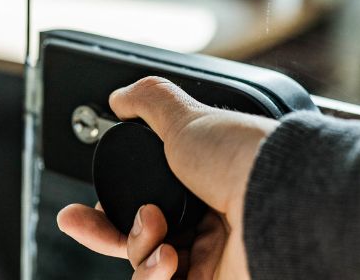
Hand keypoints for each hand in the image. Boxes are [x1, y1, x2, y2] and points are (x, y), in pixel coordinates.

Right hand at [58, 77, 278, 278]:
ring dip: (137, 248)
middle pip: (135, 238)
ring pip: (144, 267)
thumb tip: (120, 97)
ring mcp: (209, 257)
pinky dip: (153, 275)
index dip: (107, 208)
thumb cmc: (243, 159)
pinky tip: (168, 260)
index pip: (140, 202)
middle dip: (103, 232)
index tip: (81, 210)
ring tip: (156, 233)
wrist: (279, 199)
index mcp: (199, 182)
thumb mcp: (187, 118)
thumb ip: (149, 103)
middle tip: (80, 221)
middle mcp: (205, 221)